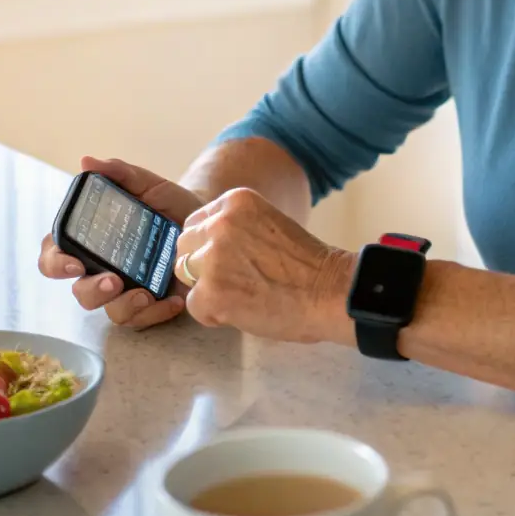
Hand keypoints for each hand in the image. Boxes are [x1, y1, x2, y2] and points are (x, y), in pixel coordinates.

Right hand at [38, 156, 204, 330]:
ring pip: (110, 311)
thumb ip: (119, 173)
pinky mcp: (152, 304)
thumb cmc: (167, 202)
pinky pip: (144, 320)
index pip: (54, 255)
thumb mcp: (147, 184)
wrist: (206, 219)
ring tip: (146, 293)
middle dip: (91, 291)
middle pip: (79, 292)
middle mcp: (103, 269)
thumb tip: (87, 162)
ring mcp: (127, 290)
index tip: (73, 262)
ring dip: (125, 305)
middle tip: (113, 281)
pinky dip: (157, 313)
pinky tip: (174, 300)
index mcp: (91, 242)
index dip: (55, 263)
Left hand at [173, 188, 353, 343]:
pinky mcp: (211, 291)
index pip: (196, 222)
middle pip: (184, 246)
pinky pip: (193, 305)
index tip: (229, 259)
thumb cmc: (306, 265)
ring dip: (205, 288)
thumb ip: (235, 228)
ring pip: (184, 274)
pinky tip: (241, 311)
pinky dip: (213, 314)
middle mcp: (220, 223)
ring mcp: (213, 256)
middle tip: (233, 281)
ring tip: (239, 295)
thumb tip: (204, 247)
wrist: (330, 292)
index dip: (208, 245)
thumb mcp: (267, 224)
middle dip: (200, 265)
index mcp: (236, 201)